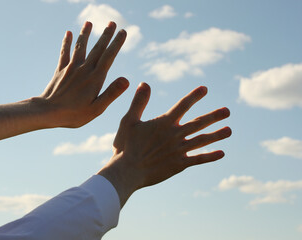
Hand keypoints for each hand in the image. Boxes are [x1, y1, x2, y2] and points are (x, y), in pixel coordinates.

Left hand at [36, 21, 128, 127]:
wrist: (47, 112)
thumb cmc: (74, 114)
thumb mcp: (97, 108)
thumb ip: (111, 93)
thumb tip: (126, 80)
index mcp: (95, 78)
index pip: (109, 56)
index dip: (117, 43)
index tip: (123, 32)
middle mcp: (84, 69)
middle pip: (97, 48)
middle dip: (106, 35)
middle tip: (112, 22)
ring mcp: (71, 68)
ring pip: (80, 47)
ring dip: (86, 34)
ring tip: (89, 22)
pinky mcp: (60, 71)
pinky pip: (64, 53)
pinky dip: (67, 42)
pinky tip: (68, 33)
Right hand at [98, 83, 231, 206]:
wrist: (128, 171)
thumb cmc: (126, 146)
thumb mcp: (129, 120)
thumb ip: (139, 102)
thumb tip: (144, 83)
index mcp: (164, 123)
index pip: (183, 105)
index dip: (194, 96)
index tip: (205, 89)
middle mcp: (175, 134)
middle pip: (199, 122)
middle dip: (214, 116)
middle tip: (227, 111)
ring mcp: (179, 150)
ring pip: (202, 140)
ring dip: (217, 135)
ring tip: (229, 130)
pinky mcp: (179, 165)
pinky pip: (198, 159)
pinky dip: (210, 156)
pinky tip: (221, 153)